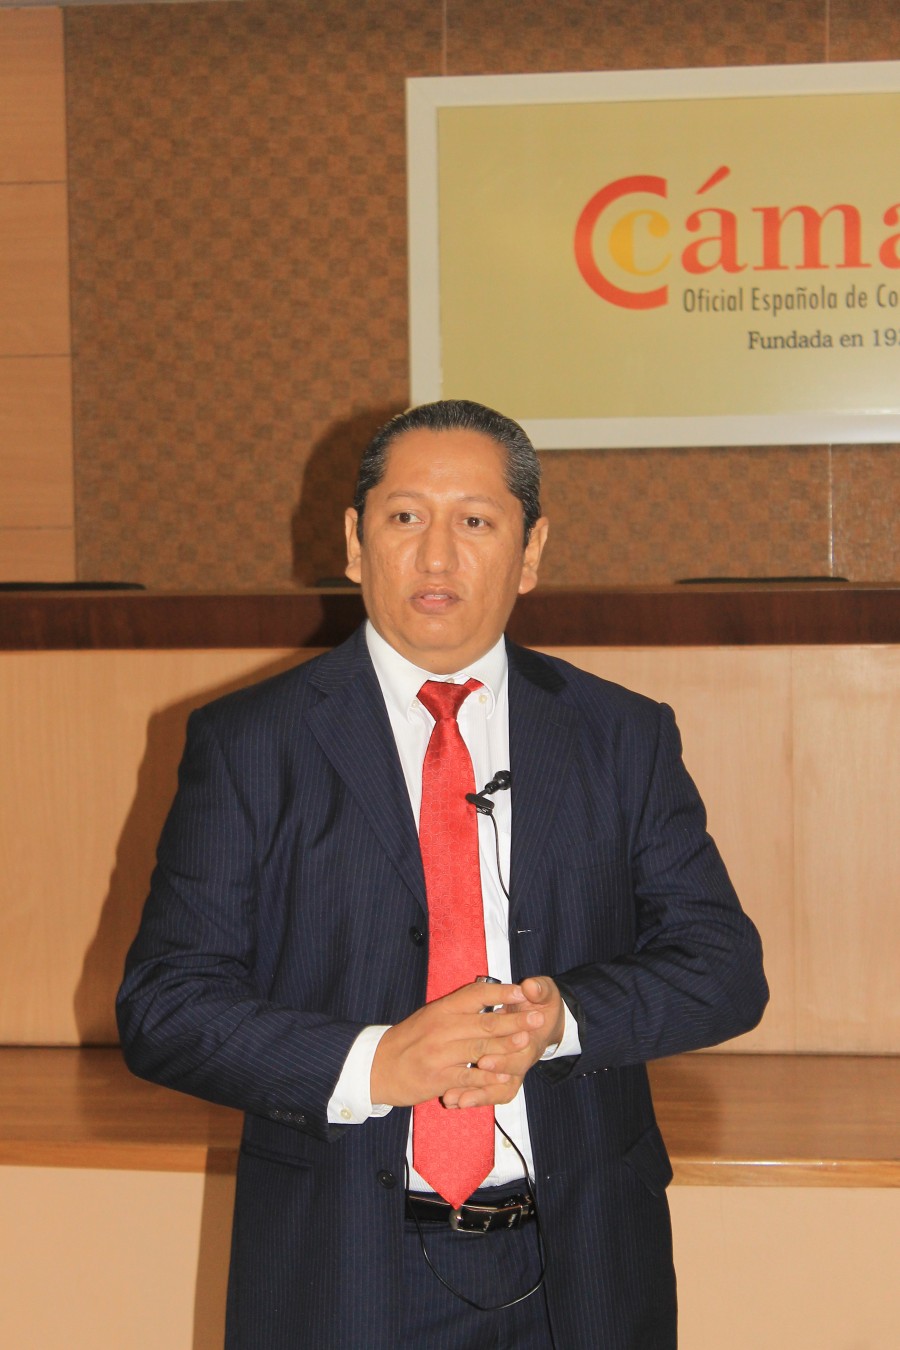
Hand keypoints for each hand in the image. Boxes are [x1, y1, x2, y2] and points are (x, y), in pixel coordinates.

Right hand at [370, 981, 546, 1107]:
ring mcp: (440, 1053)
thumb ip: (457, 1010)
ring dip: (506, 1046)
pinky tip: (505, 1076)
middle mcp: (442, 1027)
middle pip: (484, 1021)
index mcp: (442, 1009)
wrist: (378, 1067)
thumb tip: (489, 998)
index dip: (501, 993)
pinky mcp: (439, 1077)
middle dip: (515, 1020)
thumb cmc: (409, 1040)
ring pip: (479, 1047)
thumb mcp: (430, 1017)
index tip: (523, 992)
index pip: (475, 994)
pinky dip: (488, 1076)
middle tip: (539, 1018)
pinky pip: (469, 1075)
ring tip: (527, 1043)